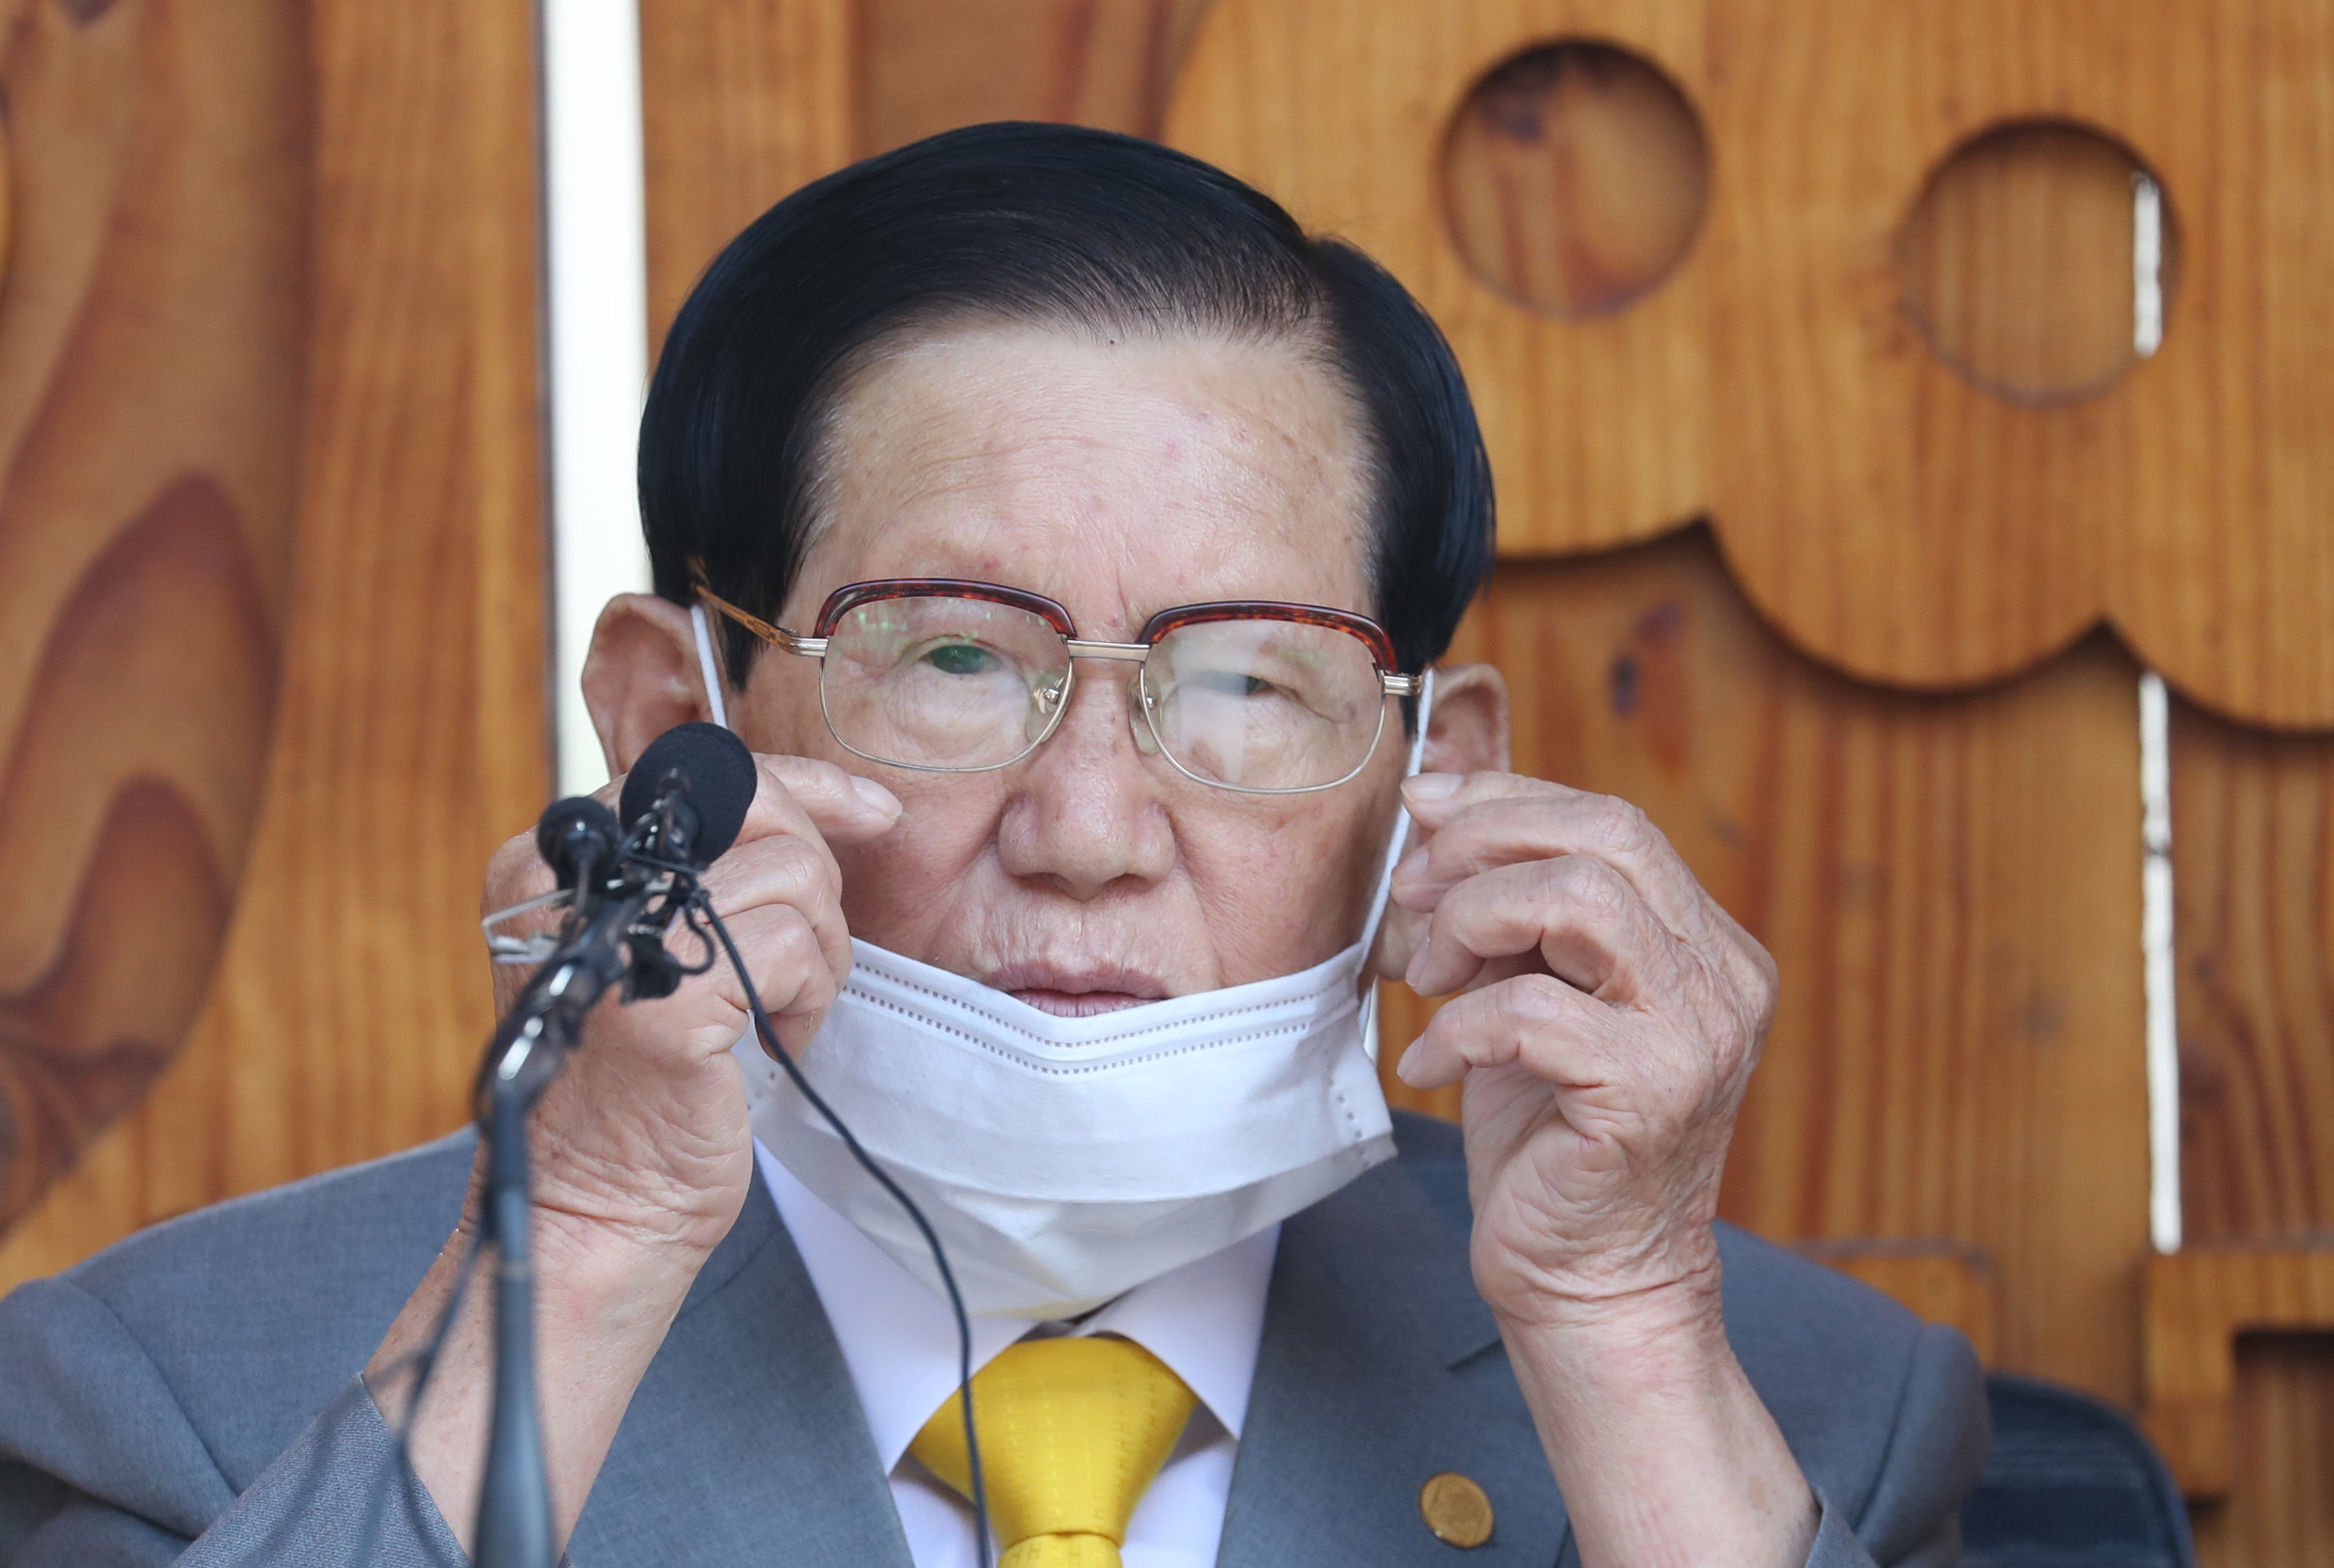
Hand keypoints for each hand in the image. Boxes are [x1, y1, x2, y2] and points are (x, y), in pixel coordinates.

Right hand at [366, 753, 897, 1552]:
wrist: (601, 1210)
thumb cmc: (643, 1088)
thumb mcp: (661, 949)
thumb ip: (705, 873)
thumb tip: (816, 805)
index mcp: (564, 858)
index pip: (701, 772)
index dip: (803, 784)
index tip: (873, 811)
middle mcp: (576, 880)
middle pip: (756, 807)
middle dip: (816, 873)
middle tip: (811, 954)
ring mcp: (621, 934)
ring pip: (794, 874)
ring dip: (817, 951)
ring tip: (781, 1012)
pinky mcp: (668, 996)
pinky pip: (796, 946)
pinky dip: (809, 998)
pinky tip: (777, 1042)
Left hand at [1386, 772, 1809, 1566]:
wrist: (1586, 1282)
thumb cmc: (1549, 1138)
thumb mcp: (1528, 991)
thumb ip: (1509, 905)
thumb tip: (1437, 798)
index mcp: (1705, 946)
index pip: (1614, 822)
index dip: (1508, 799)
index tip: (1424, 811)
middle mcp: (1723, 981)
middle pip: (1605, 839)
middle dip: (1484, 845)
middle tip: (1414, 894)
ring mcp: (1698, 1036)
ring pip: (1577, 902)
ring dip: (1472, 922)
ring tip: (1429, 981)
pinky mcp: (1649, 1095)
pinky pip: (1531, 1011)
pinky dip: (1458, 1027)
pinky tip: (1435, 1066)